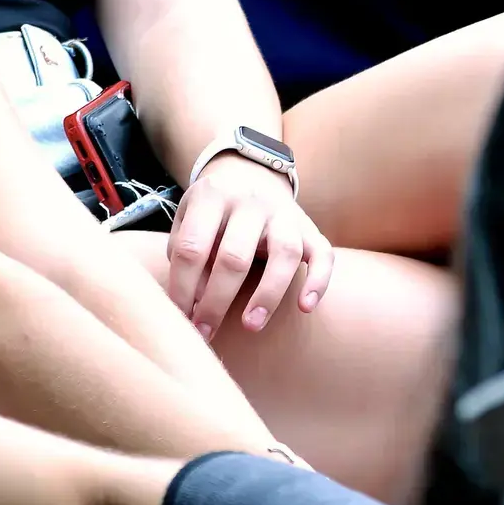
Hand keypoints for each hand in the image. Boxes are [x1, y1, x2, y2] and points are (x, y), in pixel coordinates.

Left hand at [164, 152, 335, 337]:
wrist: (250, 171)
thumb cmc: (212, 210)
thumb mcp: (188, 219)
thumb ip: (186, 256)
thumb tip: (196, 302)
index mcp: (212, 198)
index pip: (193, 248)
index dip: (183, 288)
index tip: (180, 317)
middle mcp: (250, 202)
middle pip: (234, 256)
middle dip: (217, 301)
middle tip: (206, 332)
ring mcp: (284, 213)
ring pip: (284, 253)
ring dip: (267, 294)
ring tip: (251, 325)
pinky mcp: (309, 227)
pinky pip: (322, 254)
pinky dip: (318, 281)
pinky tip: (306, 307)